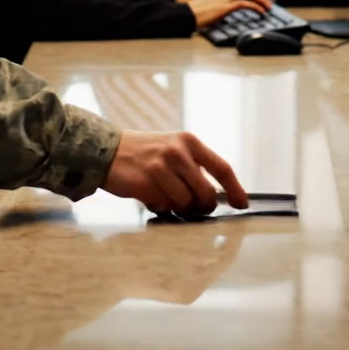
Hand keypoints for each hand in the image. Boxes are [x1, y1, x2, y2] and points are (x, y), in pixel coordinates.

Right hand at [102, 129, 248, 214]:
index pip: (222, 167)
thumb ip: (194, 167)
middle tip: (194, 208)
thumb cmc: (145, 153)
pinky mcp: (146, 182)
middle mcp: (177, 151)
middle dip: (202, 206)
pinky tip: (150, 195)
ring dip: (178, 208)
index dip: (235, 189)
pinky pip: (165, 206)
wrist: (107, 150)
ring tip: (166, 197)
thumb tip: (219, 196)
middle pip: (207, 193)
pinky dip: (160, 206)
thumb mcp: (173, 148)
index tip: (242, 204)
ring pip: (186, 203)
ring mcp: (161, 166)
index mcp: (188, 141)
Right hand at [176, 0, 272, 28]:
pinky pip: (245, 4)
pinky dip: (255, 7)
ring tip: (268, 7)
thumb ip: (219, 5)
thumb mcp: (209, 6)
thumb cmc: (194, 12)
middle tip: (269, 0)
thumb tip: (225, 11)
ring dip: (261, 0)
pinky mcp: (225, 6)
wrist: (185, 14)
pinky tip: (260, 12)